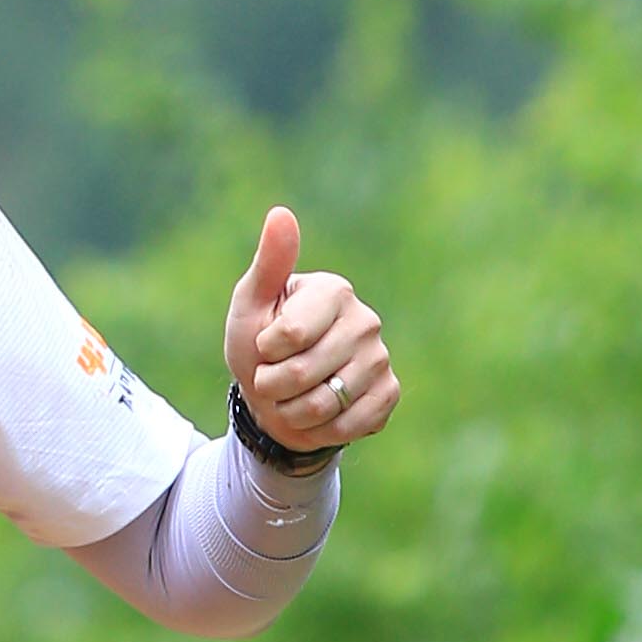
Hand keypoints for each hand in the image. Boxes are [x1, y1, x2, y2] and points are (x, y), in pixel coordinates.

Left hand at [224, 205, 399, 454]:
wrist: (278, 396)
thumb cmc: (260, 343)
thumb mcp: (252, 304)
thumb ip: (269, 262)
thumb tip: (281, 213)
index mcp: (334, 290)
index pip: (289, 336)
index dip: (265, 352)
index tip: (264, 346)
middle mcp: (365, 320)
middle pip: (303, 373)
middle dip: (273, 386)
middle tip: (272, 378)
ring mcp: (381, 357)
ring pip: (325, 404)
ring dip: (293, 411)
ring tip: (292, 396)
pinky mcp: (390, 392)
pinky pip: (351, 424)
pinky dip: (322, 429)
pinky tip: (318, 415)